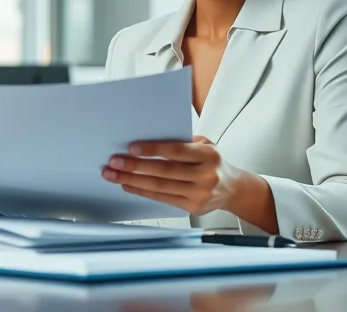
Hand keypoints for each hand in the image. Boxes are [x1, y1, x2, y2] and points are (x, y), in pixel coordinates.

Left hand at [102, 136, 243, 214]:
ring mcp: (200, 194)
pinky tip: (128, 185)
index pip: (176, 151)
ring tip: (113, 174)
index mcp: (208, 156)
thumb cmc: (212, 162)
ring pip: (160, 187)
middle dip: (135, 166)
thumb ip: (182, 142)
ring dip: (133, 180)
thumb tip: (148, 138)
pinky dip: (142, 191)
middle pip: (164, 171)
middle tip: (114, 162)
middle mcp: (206, 176)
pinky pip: (162, 198)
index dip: (153, 149)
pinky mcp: (193, 207)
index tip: (131, 147)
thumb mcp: (205, 145)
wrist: (233, 189)